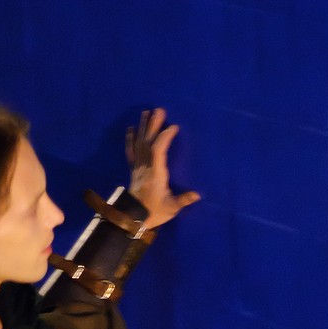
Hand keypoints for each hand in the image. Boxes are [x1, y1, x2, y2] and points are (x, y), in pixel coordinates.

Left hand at [125, 107, 199, 228]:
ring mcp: (138, 167)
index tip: (173, 127)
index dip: (165, 137)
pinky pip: (131, 152)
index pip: (158, 150)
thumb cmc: (154, 212)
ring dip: (143, 127)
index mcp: (156, 173)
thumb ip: (184, 200)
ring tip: (147, 112)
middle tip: (159, 110)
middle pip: (148, 142)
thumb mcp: (171, 208)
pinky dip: (130, 140)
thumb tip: (197, 195)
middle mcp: (145, 167)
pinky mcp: (133, 170)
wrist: (132, 218)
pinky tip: (130, 129)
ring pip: (139, 144)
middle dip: (153, 126)